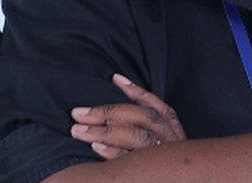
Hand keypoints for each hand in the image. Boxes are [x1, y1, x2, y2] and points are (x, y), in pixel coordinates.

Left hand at [71, 73, 185, 159]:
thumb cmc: (156, 158)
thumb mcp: (158, 136)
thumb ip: (141, 113)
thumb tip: (116, 79)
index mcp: (173, 131)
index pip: (156, 106)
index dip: (137, 91)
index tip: (114, 79)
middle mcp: (171, 142)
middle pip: (143, 119)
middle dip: (108, 113)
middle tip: (78, 114)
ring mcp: (161, 158)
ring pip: (136, 138)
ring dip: (104, 132)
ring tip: (78, 131)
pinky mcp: (150, 174)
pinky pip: (131, 161)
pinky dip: (112, 153)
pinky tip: (95, 147)